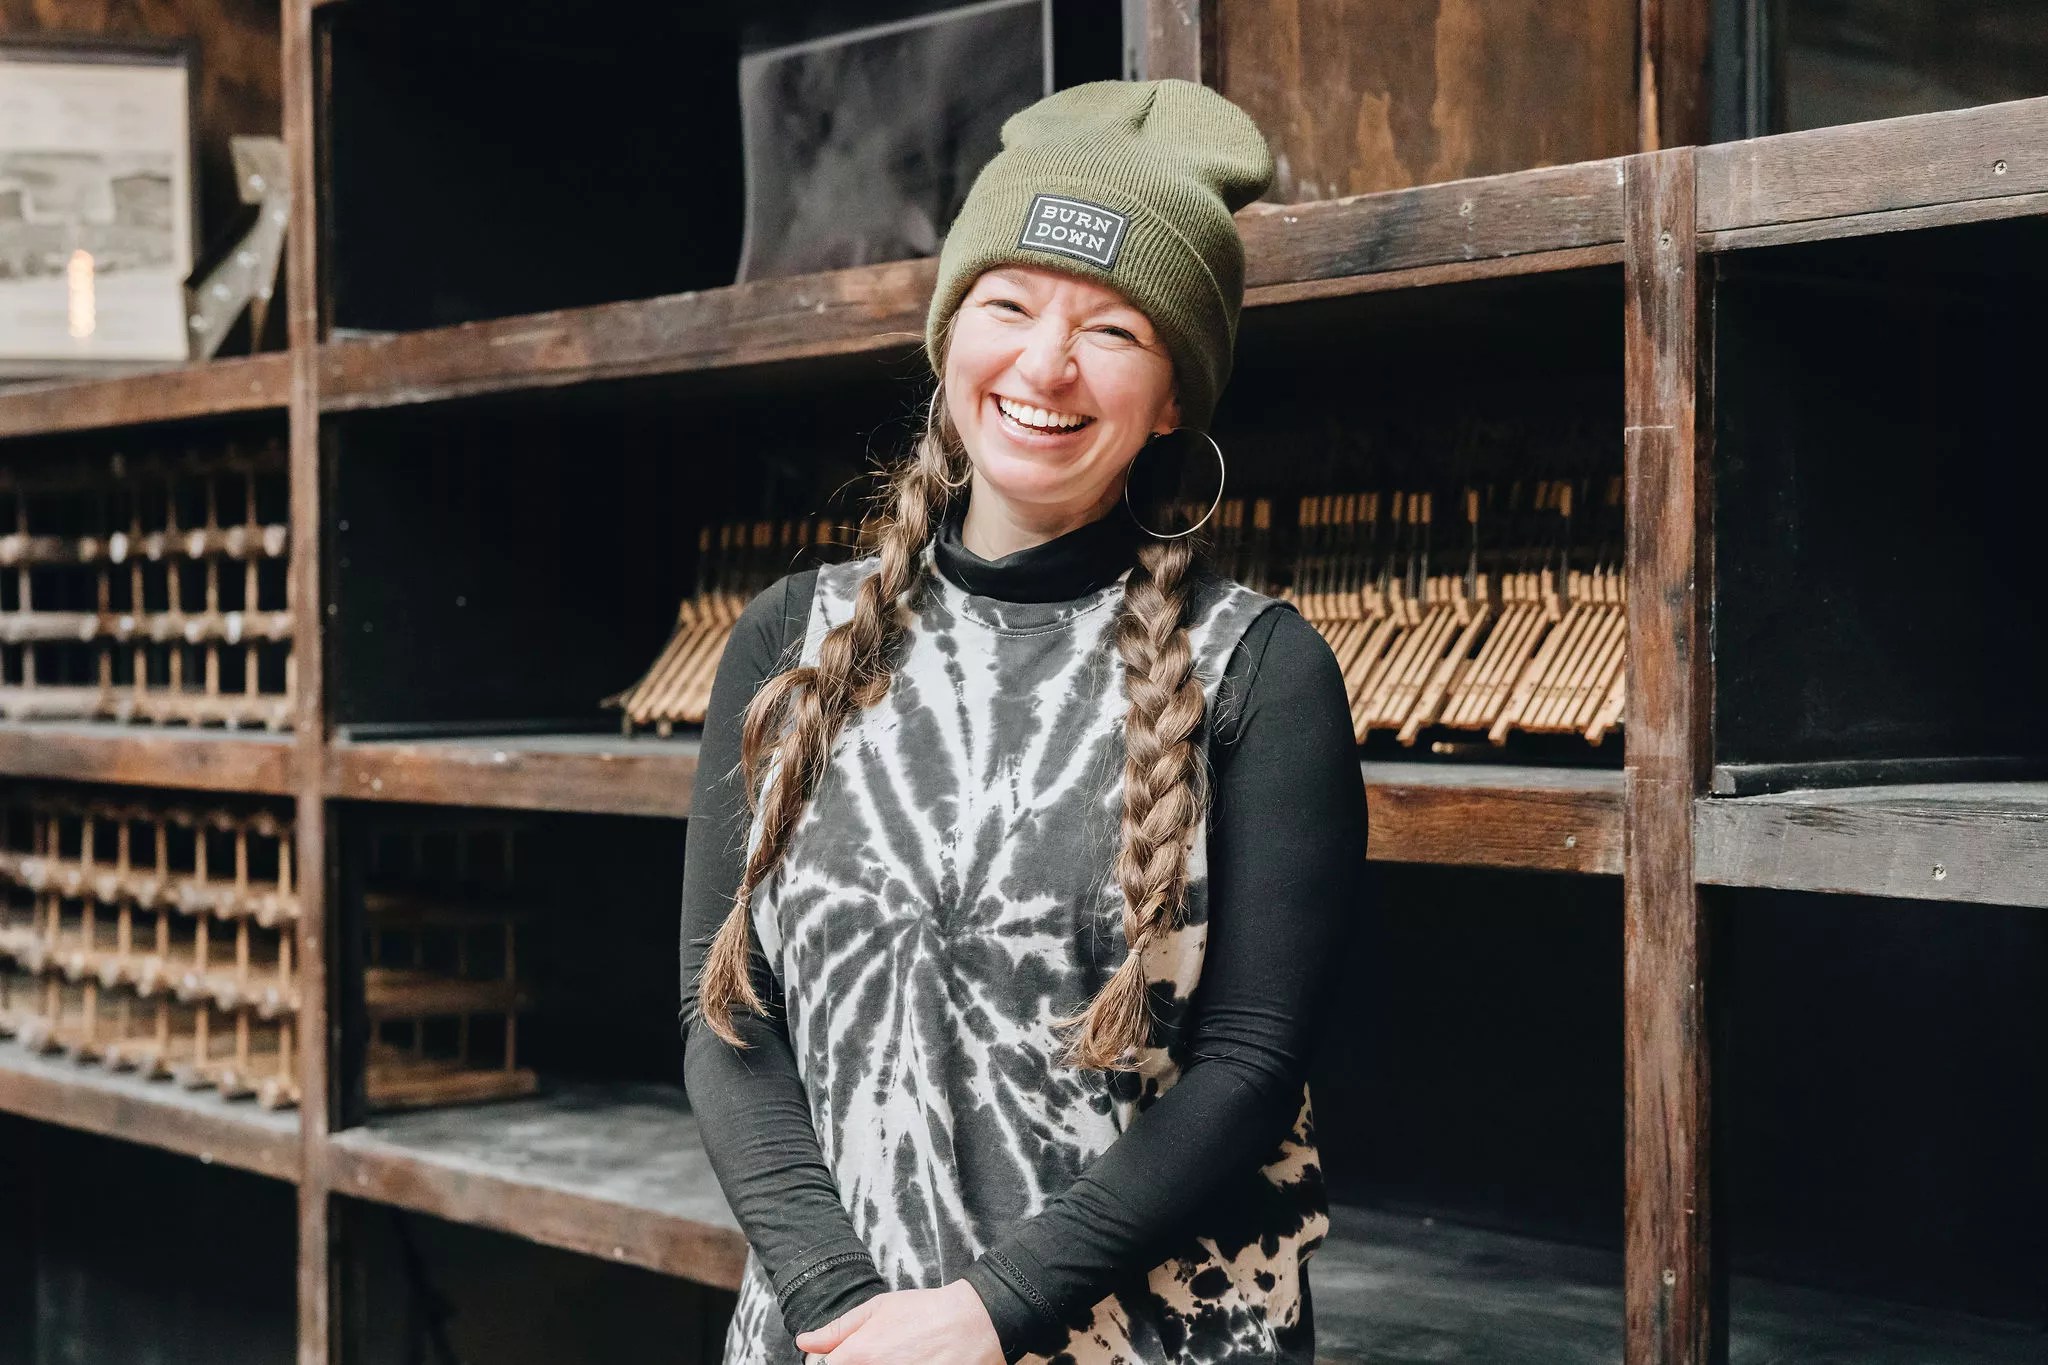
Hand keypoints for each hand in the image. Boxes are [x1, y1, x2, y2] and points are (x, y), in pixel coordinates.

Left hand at [792, 1280, 1003, 1364]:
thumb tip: (805, 1342)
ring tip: (897, 1358)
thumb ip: (837, 1329)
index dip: (832, 1361)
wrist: (975, 1325)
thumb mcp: (878, 1308)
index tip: (848, 1355)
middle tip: (877, 1356)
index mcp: (856, 1357)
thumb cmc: (928, 1314)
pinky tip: (910, 1364)